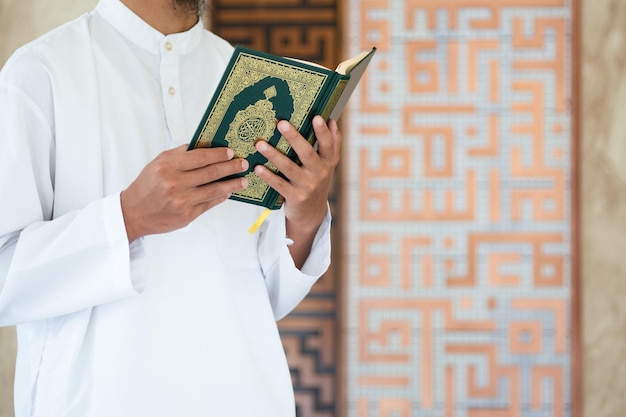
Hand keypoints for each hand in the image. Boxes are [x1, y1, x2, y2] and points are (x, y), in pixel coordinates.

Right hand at [121, 144, 248, 241]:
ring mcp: (183, 201)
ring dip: (232, 184)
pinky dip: (221, 197)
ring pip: (215, 190)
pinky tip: (229, 192)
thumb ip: (180, 154)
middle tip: (243, 164)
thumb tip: (204, 145)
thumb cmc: (147, 185)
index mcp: (168, 167)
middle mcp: (176, 183)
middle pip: (211, 173)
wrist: (134, 213)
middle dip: (231, 167)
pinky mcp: (188, 215)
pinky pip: (210, 204)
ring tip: (243, 180)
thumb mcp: (158, 163)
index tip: (231, 152)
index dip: (219, 154)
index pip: (200, 157)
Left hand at [254, 116, 341, 266]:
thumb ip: (332, 143)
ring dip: (274, 155)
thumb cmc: (317, 180)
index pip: (328, 144)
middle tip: (281, 123)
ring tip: (260, 144)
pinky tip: (258, 167)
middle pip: (307, 153)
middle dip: (294, 137)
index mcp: (328, 162)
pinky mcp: (295, 197)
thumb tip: (332, 120)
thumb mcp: (328, 164)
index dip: (323, 132)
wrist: (311, 212)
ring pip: (289, 168)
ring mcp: (307, 186)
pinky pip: (279, 184)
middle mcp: (320, 173)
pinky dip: (268, 176)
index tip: (316, 117)